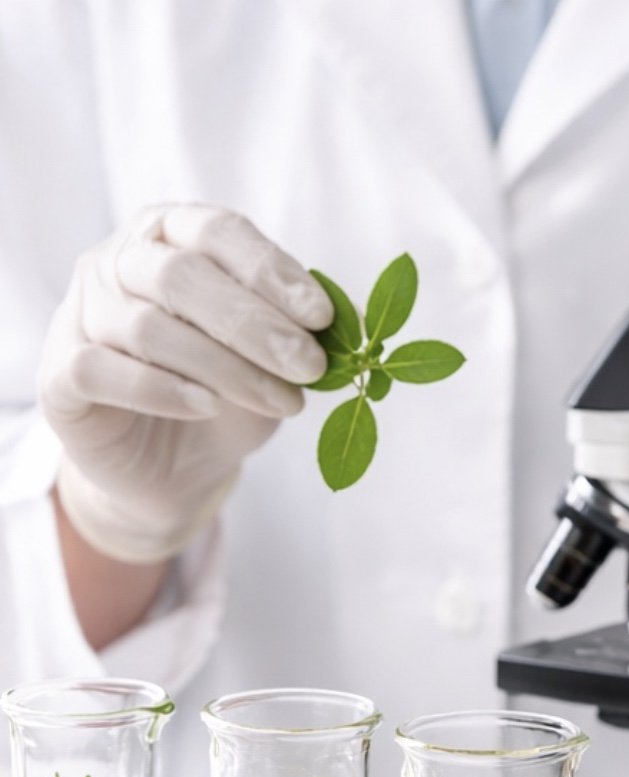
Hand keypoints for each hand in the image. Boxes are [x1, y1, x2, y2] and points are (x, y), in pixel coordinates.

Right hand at [39, 204, 332, 561]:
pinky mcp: (61, 375)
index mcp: (169, 236)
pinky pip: (101, 370)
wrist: (170, 472)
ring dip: (225, 368)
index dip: (271, 271)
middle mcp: (117, 262)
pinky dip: (160, 389)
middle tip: (309, 367)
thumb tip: (348, 322)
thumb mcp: (268, 365)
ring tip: (280, 402)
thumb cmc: (221, 401)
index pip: (218, 231)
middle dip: (255, 324)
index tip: (321, 317)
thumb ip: (294, 336)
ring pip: (148, 326)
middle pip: (181, 276)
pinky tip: (206, 406)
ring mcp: (82, 314)